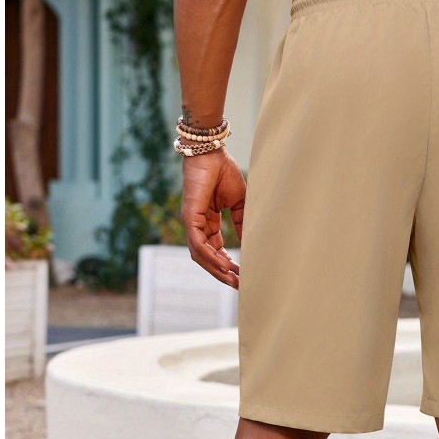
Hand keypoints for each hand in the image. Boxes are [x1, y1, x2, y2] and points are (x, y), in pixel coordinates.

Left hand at [180, 148, 245, 287]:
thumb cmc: (223, 172)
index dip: (228, 264)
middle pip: (207, 257)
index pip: (216, 250)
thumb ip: (241, 222)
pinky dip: (211, 256)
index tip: (242, 275)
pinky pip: (199, 244)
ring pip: (201, 255)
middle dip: (222, 272)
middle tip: (239, 285)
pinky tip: (225, 265)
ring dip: (216, 269)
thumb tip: (248, 241)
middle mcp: (197, 225)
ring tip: (233, 279)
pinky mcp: (190, 217)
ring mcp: (191, 222)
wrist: (212, 153)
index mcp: (207, 222)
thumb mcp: (238, 203)